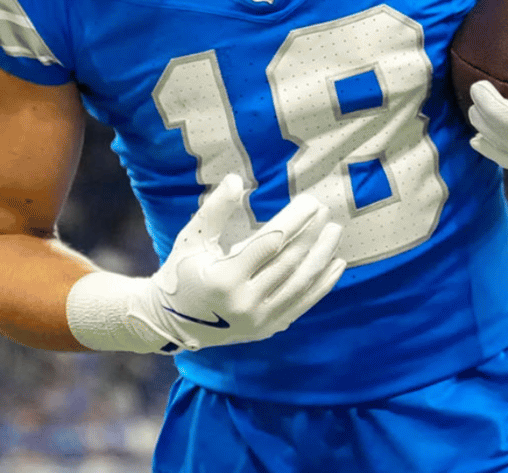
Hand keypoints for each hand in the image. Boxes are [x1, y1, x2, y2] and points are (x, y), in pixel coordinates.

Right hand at [66, 175, 346, 352]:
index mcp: (224, 279)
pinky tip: (336, 265)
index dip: (294, 220)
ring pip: (300, 284)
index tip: (310, 201)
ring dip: (322, 257)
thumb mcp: (192, 239)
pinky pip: (302, 303)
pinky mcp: (268, 328)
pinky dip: (322, 284)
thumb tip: (236, 179)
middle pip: (289, 263)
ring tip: (335, 232)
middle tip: (326, 211)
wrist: (171, 322)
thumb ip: (214, 210)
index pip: (270, 243)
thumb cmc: (181, 273)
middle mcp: (245, 303)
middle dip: (312, 235)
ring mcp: (259, 319)